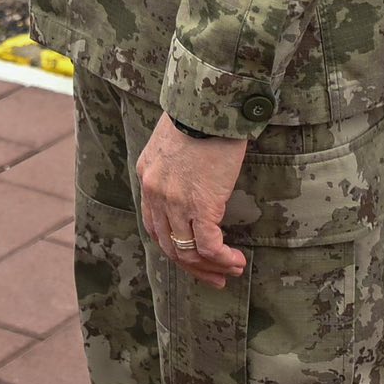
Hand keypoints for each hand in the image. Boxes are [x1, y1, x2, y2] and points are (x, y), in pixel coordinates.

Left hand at [136, 114, 248, 288]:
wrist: (210, 106)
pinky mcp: (199, 205)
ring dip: (210, 267)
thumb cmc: (200, 118)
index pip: (154, 226)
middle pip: (167, 245)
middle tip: (214, 277)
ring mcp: (174, 201)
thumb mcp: (172, 142)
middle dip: (192, 266)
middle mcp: (154, 192)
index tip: (195, 258)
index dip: (174, 247)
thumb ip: (174, 166)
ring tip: (231, 269)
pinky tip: (236, 261)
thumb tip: (193, 183)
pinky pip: (207, 245)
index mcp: (147, 177)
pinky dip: (222, 258)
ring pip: (186, 251)